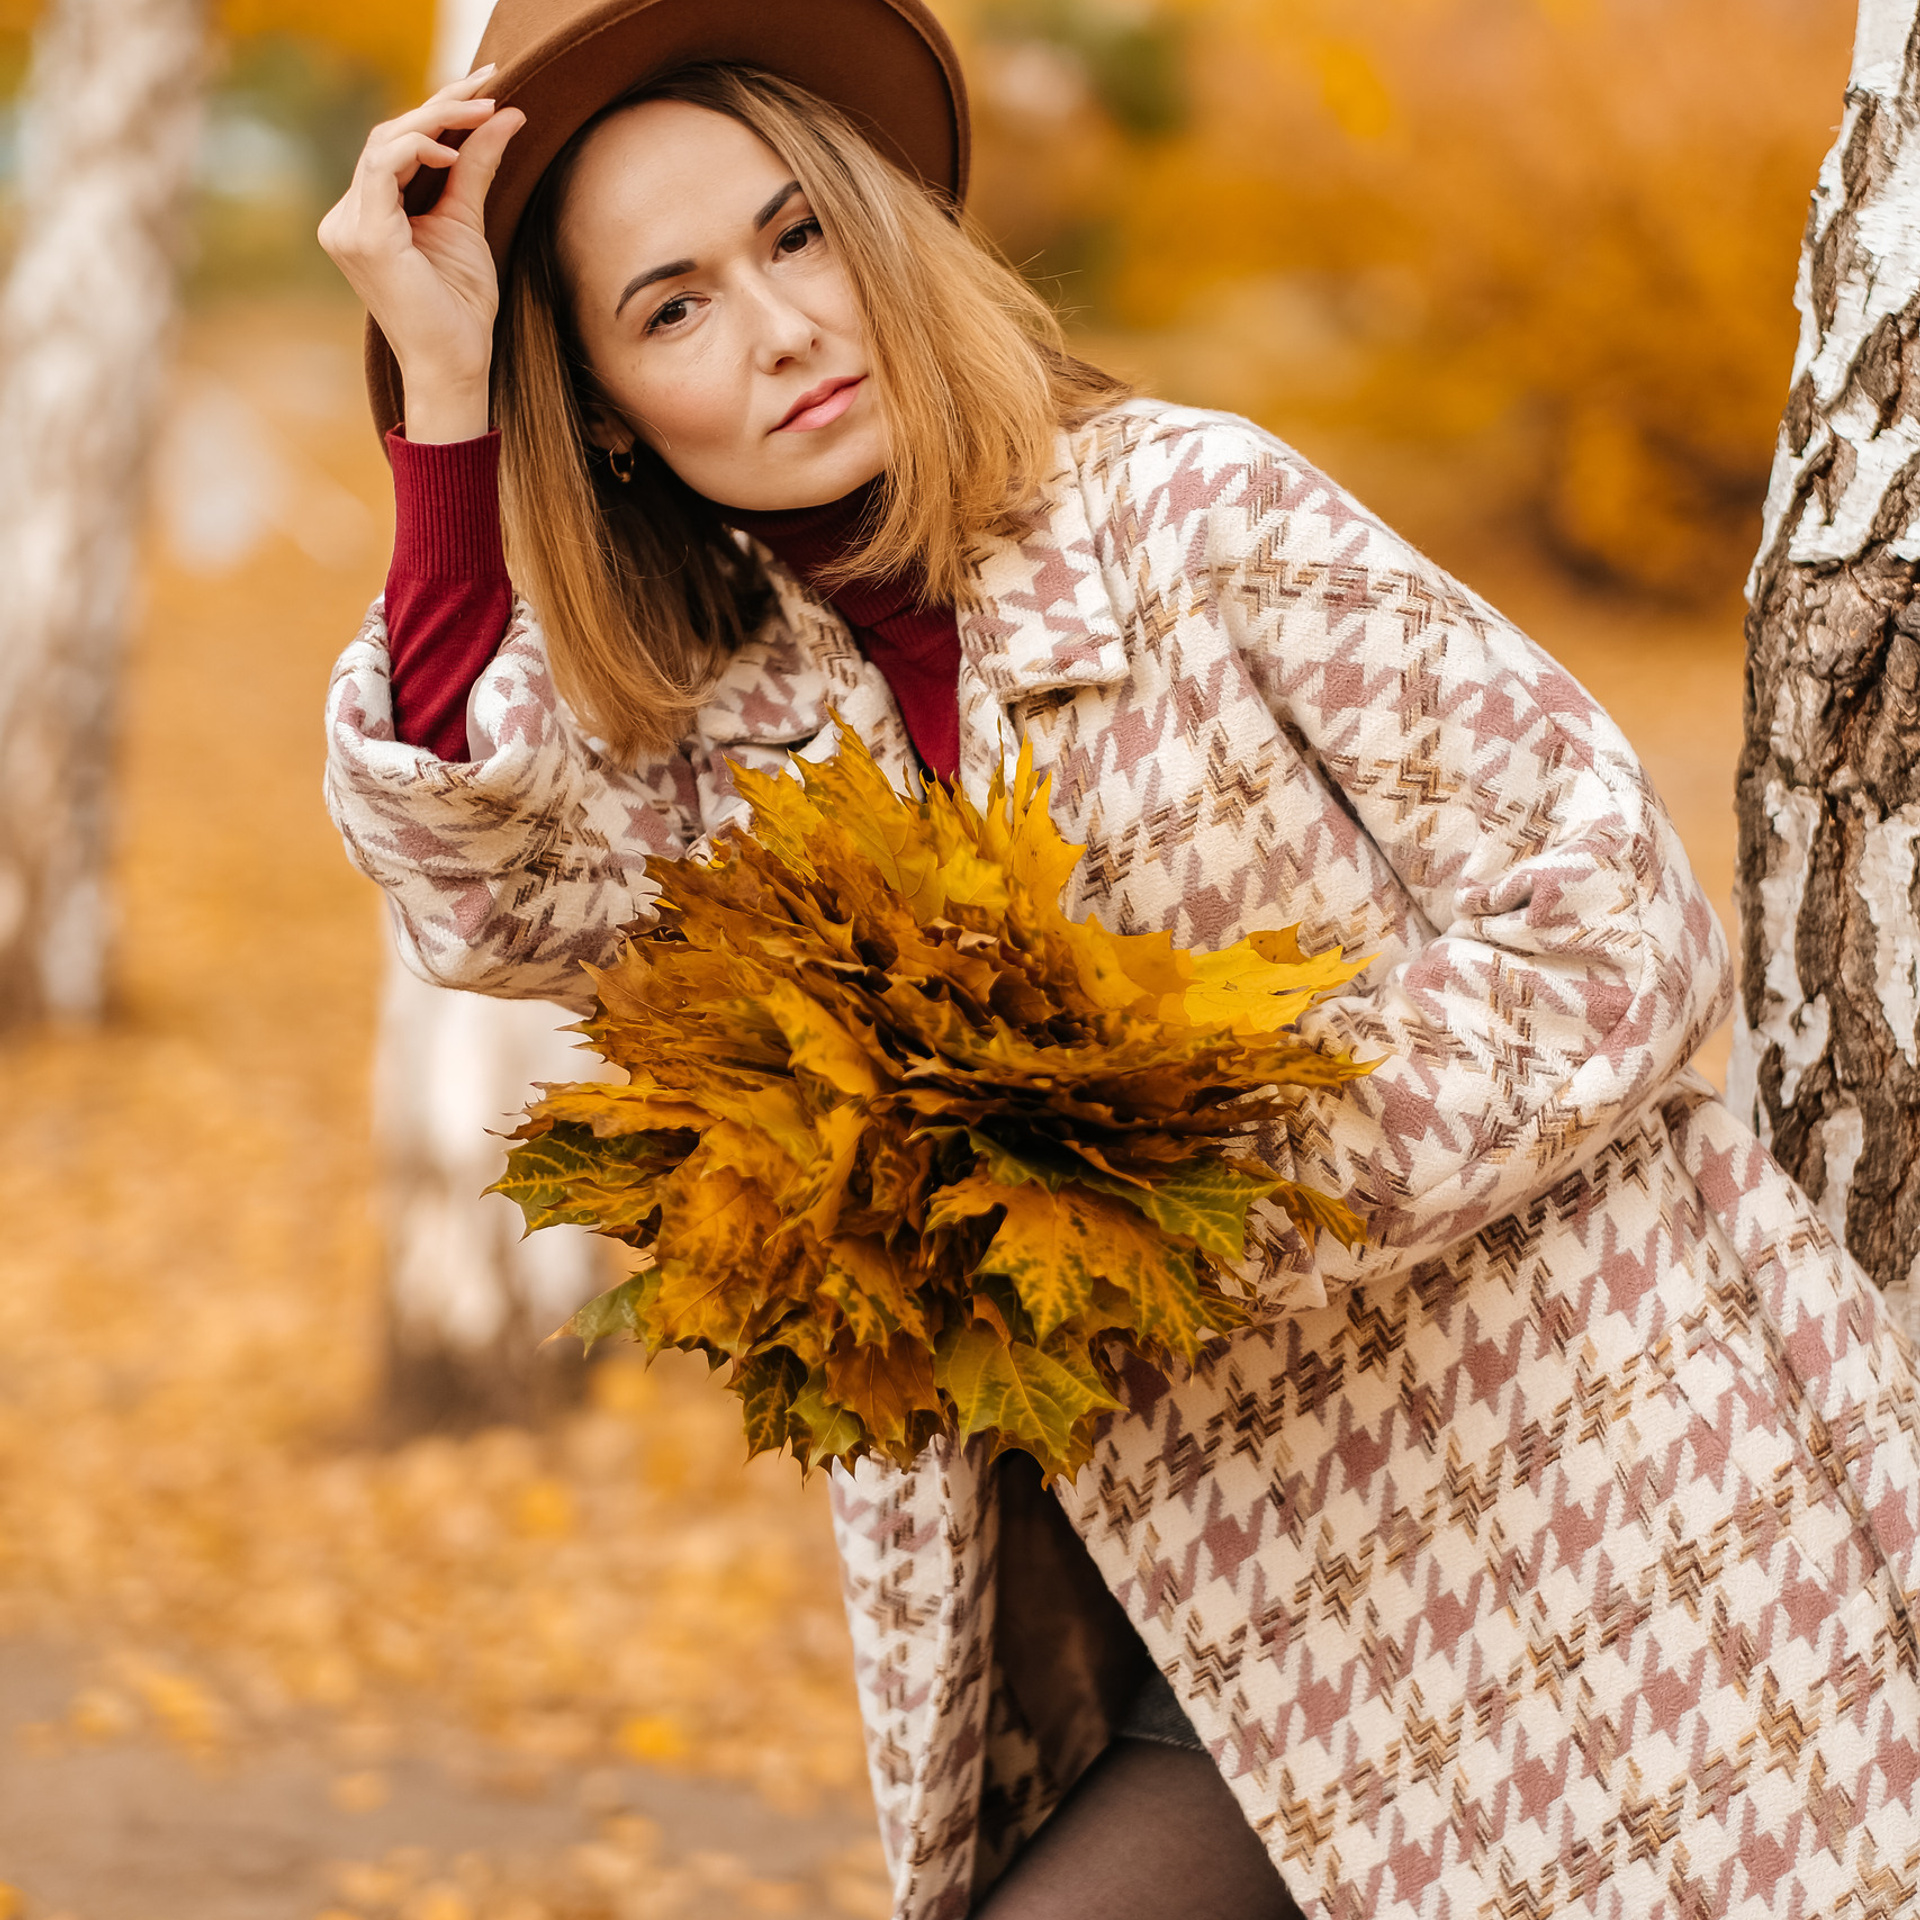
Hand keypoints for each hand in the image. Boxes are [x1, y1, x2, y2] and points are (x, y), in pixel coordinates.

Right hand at [318, 68, 525, 442]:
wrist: (456, 365)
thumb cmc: (461, 309)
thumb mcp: (469, 223)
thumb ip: (476, 167)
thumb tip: (505, 114)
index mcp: (366, 215)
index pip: (395, 146)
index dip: (438, 113)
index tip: (486, 90)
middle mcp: (346, 217)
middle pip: (389, 137)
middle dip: (441, 107)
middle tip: (490, 86)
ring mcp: (347, 227)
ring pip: (384, 144)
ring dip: (435, 120)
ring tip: (482, 109)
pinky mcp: (363, 237)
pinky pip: (383, 168)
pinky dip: (417, 150)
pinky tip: (451, 151)